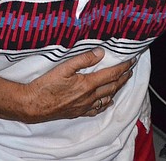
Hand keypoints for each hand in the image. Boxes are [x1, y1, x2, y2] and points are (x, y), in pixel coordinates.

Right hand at [19, 48, 134, 121]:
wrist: (34, 105)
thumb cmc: (46, 85)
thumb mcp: (63, 67)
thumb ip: (83, 59)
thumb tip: (100, 53)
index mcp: (87, 84)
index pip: (111, 75)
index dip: (123, 68)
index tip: (131, 61)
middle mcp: (89, 97)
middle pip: (112, 87)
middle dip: (123, 78)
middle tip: (129, 70)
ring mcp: (85, 106)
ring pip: (106, 99)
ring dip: (116, 90)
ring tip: (121, 83)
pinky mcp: (78, 112)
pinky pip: (97, 110)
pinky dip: (105, 104)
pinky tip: (106, 102)